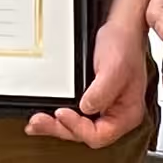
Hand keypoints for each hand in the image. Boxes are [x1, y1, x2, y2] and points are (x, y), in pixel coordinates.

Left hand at [28, 6, 152, 148]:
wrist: (121, 28)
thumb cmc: (124, 45)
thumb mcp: (114, 67)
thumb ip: (102, 92)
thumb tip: (85, 108)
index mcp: (126, 113)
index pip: (101, 134)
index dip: (79, 128)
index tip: (62, 113)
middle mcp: (114, 114)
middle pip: (85, 134)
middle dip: (60, 129)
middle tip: (39, 122)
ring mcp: (102, 108)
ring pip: (77, 127)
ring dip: (55, 126)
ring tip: (36, 122)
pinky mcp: (90, 99)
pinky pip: (74, 114)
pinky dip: (58, 117)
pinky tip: (44, 116)